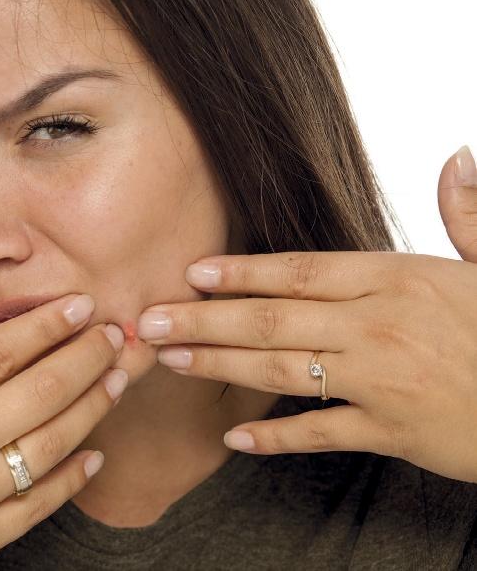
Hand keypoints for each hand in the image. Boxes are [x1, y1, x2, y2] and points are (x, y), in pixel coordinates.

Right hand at [0, 293, 125, 570]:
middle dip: (85, 356)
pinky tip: (93, 457)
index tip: (78, 303)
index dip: (44, 324)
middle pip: (38, 389)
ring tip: (118, 378)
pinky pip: (40, 504)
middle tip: (114, 333)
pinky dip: (72, 478)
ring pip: (51, 441)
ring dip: (93, 406)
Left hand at [135, 145, 476, 483]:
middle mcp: (379, 325)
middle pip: (273, 319)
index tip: (191, 273)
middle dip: (203, 319)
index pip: (300, 270)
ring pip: (282, 371)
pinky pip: (320, 433)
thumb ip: (466, 213)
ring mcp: (382, 380)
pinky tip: (231, 437)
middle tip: (148, 321)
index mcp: (396, 277)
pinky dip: (275, 438)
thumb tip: (458, 154)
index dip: (241, 272)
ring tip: (171, 361)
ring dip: (219, 365)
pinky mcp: (392, 431)